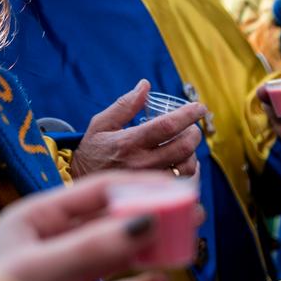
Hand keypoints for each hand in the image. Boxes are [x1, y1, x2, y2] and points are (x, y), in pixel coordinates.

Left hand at [0, 173, 204, 280]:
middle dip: (153, 218)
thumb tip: (146, 222)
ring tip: (185, 248)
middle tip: (193, 216)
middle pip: (114, 222)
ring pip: (120, 256)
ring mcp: (68, 276)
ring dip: (151, 251)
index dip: (139, 188)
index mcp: (38, 219)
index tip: (177, 189)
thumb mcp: (39, 270)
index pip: (97, 192)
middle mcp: (55, 243)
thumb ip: (92, 247)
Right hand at [72, 79, 206, 177]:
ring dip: (193, 154)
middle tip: (193, 128)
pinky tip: (184, 163)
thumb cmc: (93, 152)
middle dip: (194, 133)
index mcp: (128, 142)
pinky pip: (183, 184)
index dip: (188, 114)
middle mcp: (141, 163)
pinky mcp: (154, 195)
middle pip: (183, 147)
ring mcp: (150, 182)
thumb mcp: (101, 124)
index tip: (199, 107)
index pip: (167, 126)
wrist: (82, 186)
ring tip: (186, 145)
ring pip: (187, 168)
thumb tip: (145, 85)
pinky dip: (189, 171)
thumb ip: (125, 105)